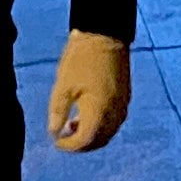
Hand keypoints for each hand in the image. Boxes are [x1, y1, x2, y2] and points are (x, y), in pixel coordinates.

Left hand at [48, 31, 132, 150]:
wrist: (104, 34)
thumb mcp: (63, 86)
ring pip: (109, 132)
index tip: (56, 141)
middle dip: (81, 144)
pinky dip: (101, 125)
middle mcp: (115, 112)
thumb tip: (54, 133)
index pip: (85, 140)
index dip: (69, 146)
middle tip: (64, 137)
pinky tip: (87, 113)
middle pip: (99, 141)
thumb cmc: (80, 59)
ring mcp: (123, 104)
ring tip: (73, 124)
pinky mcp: (126, 96)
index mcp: (99, 111)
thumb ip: (58, 113)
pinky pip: (115, 121)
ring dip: (92, 135)